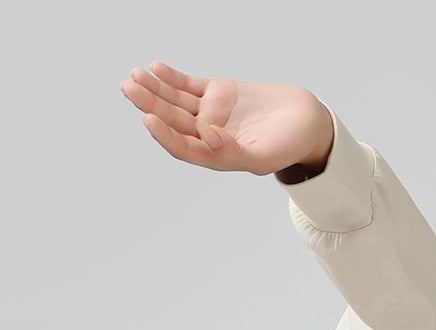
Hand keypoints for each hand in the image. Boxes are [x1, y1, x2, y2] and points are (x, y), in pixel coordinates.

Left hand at [118, 63, 333, 178]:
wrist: (305, 121)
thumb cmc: (288, 145)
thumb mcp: (265, 155)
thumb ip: (233, 152)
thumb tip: (205, 136)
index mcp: (215, 156)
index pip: (183, 147)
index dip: (164, 135)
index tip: (148, 118)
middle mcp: (207, 136)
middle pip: (172, 121)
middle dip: (149, 104)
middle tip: (129, 88)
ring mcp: (210, 113)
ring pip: (175, 101)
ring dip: (154, 89)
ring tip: (134, 76)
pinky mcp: (217, 92)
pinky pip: (188, 85)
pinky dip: (172, 77)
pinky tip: (155, 68)